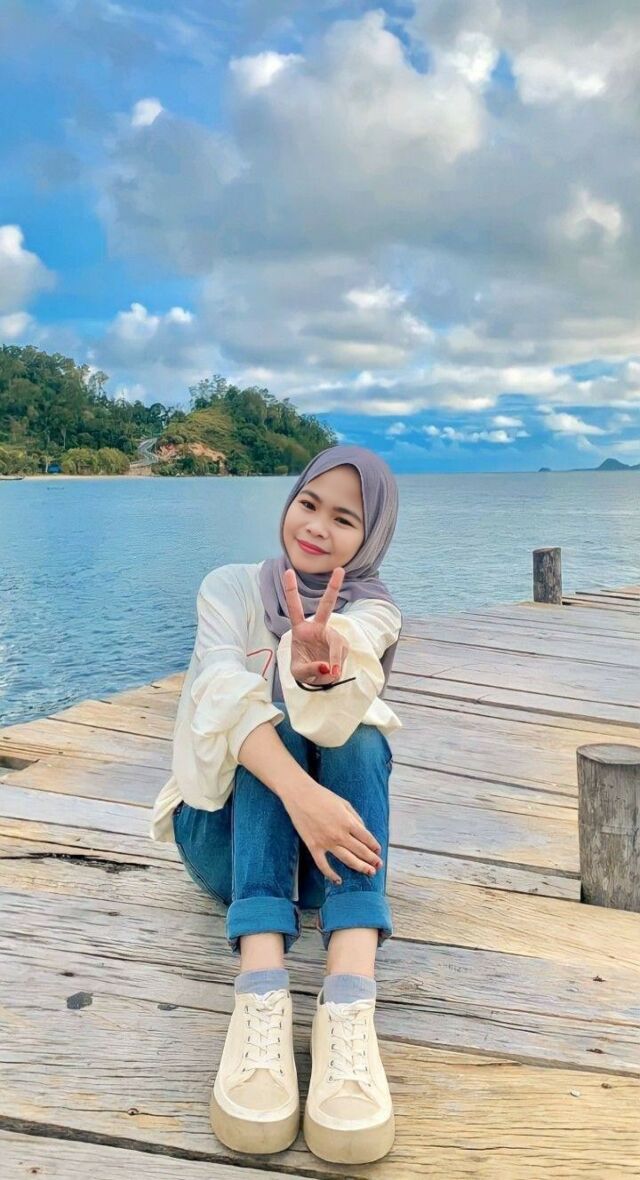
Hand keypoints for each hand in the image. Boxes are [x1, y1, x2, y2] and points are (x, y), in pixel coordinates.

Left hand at [282, 566, 350, 684]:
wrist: (318, 678)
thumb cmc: (303, 670)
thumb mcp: (298, 673)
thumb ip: (309, 669)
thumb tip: (327, 667)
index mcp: (300, 630)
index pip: (294, 608)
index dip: (291, 590)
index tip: (288, 571)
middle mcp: (317, 628)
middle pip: (326, 606)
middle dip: (333, 588)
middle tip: (340, 569)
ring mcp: (331, 635)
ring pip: (337, 643)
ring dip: (334, 659)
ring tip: (332, 674)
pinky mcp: (342, 645)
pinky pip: (341, 654)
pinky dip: (338, 665)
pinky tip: (334, 672)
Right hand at [283, 778, 382, 883]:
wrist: (300, 795)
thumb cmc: (322, 796)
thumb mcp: (344, 803)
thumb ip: (355, 818)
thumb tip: (363, 831)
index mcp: (348, 822)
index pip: (366, 838)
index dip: (374, 846)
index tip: (378, 851)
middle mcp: (339, 834)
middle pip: (360, 851)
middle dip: (372, 859)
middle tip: (378, 866)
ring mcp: (326, 842)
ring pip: (347, 860)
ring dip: (360, 867)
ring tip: (370, 873)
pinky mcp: (313, 847)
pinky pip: (323, 865)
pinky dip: (331, 875)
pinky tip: (339, 880)